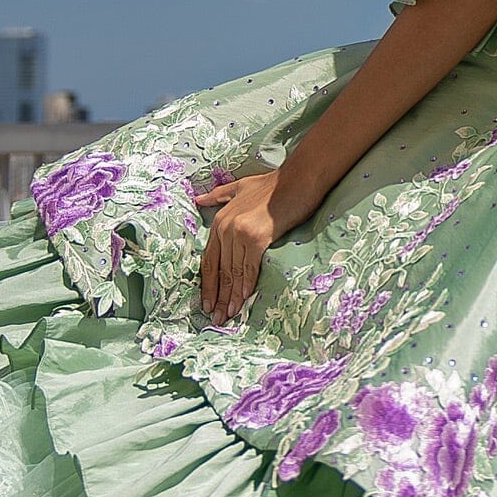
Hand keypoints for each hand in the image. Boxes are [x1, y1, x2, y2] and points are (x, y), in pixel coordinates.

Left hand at [193, 170, 313, 323]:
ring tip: (229, 315)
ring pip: (233, 271)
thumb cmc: (274, 184)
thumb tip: (198, 200)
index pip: (210, 259)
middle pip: (219, 269)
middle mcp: (225, 227)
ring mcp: (239, 232)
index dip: (209, 283)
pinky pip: (249, 266)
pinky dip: (246, 284)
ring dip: (231, 296)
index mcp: (220, 220)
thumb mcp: (240, 186)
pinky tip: (244, 299)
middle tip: (215, 318)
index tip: (207, 302)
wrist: (298, 179)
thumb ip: (219, 196)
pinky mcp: (257, 237)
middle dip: (217, 295)